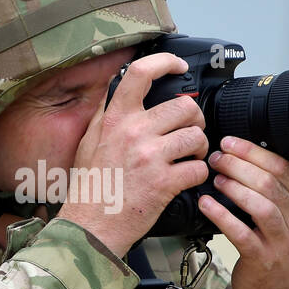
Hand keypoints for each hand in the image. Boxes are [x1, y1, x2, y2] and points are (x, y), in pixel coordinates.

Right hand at [57, 53, 209, 256]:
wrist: (90, 226)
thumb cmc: (90, 187)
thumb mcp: (90, 141)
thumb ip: (107, 113)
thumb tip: (119, 88)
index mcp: (115, 119)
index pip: (141, 73)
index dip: (166, 62)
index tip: (178, 65)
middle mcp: (134, 133)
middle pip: (184, 106)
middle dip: (194, 119)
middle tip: (189, 130)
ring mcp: (150, 157)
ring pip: (197, 136)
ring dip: (199, 148)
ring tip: (189, 156)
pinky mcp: (164, 183)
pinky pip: (198, 169)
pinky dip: (198, 175)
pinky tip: (186, 178)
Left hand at [197, 136, 288, 288]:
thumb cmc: (274, 248)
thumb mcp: (283, 214)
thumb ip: (270, 188)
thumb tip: (240, 156)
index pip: (282, 167)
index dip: (253, 151)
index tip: (229, 143)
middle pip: (270, 182)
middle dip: (239, 165)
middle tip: (217, 158)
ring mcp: (281, 240)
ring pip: (261, 205)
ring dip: (234, 187)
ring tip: (215, 178)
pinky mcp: (262, 258)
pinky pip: (242, 232)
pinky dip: (222, 215)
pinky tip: (207, 204)